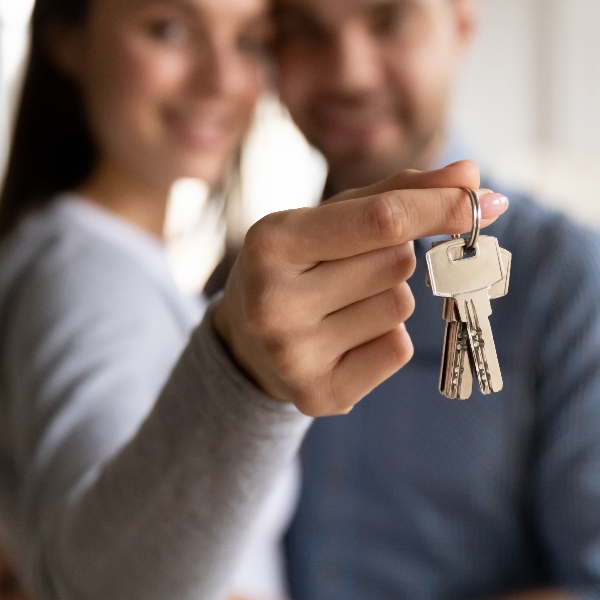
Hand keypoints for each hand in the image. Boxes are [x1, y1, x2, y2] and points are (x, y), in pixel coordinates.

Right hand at [214, 161, 507, 415]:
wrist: (246, 339)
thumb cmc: (298, 265)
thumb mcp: (329, 219)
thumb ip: (396, 193)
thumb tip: (472, 174)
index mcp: (273, 243)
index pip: (382, 220)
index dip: (440, 208)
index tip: (483, 200)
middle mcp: (275, 303)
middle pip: (396, 264)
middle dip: (392, 258)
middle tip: (349, 268)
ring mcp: (293, 356)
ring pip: (400, 308)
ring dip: (388, 299)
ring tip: (340, 306)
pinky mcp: (317, 395)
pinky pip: (395, 351)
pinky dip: (384, 340)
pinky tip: (344, 340)